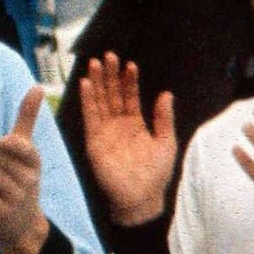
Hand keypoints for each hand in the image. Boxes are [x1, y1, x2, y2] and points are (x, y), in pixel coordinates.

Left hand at [0, 87, 52, 253]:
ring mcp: (16, 197)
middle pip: (1, 159)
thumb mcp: (26, 148)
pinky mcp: (2, 210)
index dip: (12, 146)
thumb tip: (37, 86)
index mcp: (34, 162)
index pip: (24, 149)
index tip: (4, 141)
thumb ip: (27, 118)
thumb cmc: (20, 174)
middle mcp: (29, 180)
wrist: (21, 221)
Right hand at [78, 53, 177, 226]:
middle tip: (108, 56)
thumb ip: (164, 118)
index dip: (129, 81)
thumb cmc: (155, 174)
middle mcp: (118, 124)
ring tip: (95, 63)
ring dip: (97, 82)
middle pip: (112, 94)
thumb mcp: (166, 143)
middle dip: (110, 75)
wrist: (141, 198)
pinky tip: (86, 85)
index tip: (129, 64)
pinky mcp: (94, 140)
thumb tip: (167, 94)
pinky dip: (88, 100)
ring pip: (100, 101)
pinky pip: (90, 116)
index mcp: (135, 124)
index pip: (130, 96)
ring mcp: (105, 131)